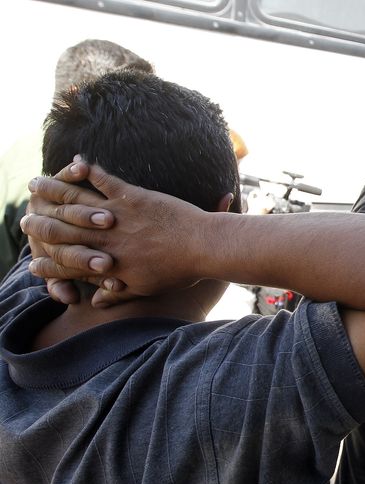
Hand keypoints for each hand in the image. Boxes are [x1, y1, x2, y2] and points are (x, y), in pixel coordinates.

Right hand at [22, 161, 207, 306]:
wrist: (205, 248)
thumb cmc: (181, 271)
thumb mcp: (147, 288)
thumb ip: (119, 293)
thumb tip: (98, 303)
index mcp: (108, 264)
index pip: (70, 263)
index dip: (49, 262)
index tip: (32, 261)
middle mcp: (106, 240)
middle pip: (63, 230)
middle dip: (41, 224)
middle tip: (24, 216)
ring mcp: (117, 216)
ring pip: (78, 202)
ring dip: (56, 191)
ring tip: (39, 184)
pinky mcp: (133, 197)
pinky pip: (104, 181)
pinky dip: (89, 171)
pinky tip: (78, 162)